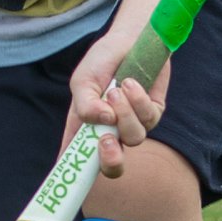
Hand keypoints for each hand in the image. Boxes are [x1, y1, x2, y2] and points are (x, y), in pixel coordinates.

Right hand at [64, 31, 168, 176]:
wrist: (131, 38)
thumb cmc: (102, 60)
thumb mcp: (83, 81)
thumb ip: (86, 105)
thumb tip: (104, 122)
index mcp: (86, 128)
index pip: (79, 160)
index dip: (74, 176)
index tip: (68, 182)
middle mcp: (110, 131)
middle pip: (112, 166)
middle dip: (110, 159)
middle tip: (106, 141)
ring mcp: (132, 124)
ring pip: (133, 138)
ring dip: (125, 113)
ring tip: (117, 89)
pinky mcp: (153, 113)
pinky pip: (149, 118)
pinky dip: (138, 100)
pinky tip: (131, 82)